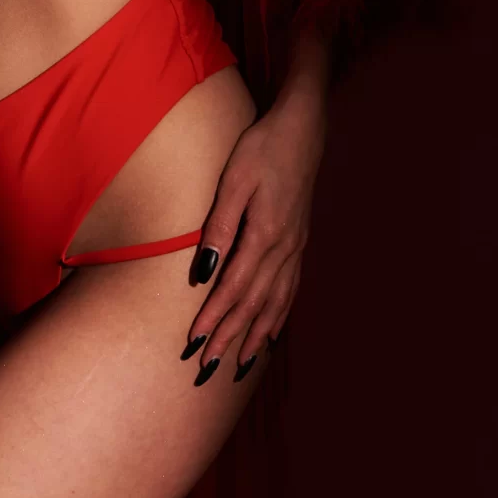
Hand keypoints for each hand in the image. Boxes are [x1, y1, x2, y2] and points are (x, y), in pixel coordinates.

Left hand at [182, 84, 326, 383]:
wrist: (303, 129)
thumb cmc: (262, 149)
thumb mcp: (234, 181)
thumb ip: (219, 227)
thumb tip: (204, 271)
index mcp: (264, 235)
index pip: (234, 288)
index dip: (214, 318)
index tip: (194, 342)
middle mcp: (284, 249)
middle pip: (254, 304)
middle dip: (230, 336)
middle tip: (208, 367)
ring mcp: (295, 248)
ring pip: (275, 302)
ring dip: (255, 334)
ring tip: (240, 363)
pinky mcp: (299, 243)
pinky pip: (289, 289)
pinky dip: (278, 315)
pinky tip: (272, 330)